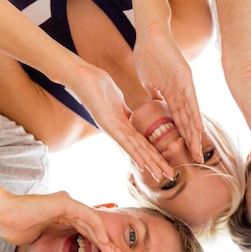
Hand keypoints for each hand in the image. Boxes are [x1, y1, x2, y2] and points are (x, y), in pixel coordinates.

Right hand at [0, 187, 118, 251]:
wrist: (2, 217)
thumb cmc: (15, 228)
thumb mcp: (37, 238)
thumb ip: (49, 239)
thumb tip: (50, 250)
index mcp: (60, 216)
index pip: (83, 232)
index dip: (94, 246)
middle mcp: (66, 208)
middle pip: (91, 227)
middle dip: (104, 243)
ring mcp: (66, 204)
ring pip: (92, 222)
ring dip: (104, 238)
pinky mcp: (66, 202)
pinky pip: (87, 216)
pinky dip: (97, 228)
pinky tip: (104, 241)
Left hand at [69, 62, 173, 179]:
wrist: (79, 75)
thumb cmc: (96, 84)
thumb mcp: (117, 101)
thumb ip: (125, 112)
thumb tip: (132, 117)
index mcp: (121, 126)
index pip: (143, 142)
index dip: (155, 153)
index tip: (168, 163)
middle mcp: (118, 131)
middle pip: (142, 150)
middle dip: (157, 163)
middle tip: (171, 176)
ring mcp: (112, 129)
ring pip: (135, 149)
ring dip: (149, 163)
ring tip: (160, 176)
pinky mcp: (107, 124)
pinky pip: (123, 141)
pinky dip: (134, 154)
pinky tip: (142, 164)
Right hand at [134, 28, 203, 162]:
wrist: (150, 33)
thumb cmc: (147, 53)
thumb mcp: (149, 80)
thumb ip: (153, 93)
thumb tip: (151, 102)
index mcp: (172, 95)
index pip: (178, 120)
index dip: (182, 137)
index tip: (184, 153)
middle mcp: (181, 93)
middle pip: (187, 122)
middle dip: (191, 141)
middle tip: (197, 160)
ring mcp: (184, 86)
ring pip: (191, 115)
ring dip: (194, 133)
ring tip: (198, 150)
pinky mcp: (185, 78)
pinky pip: (191, 100)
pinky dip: (194, 115)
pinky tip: (199, 129)